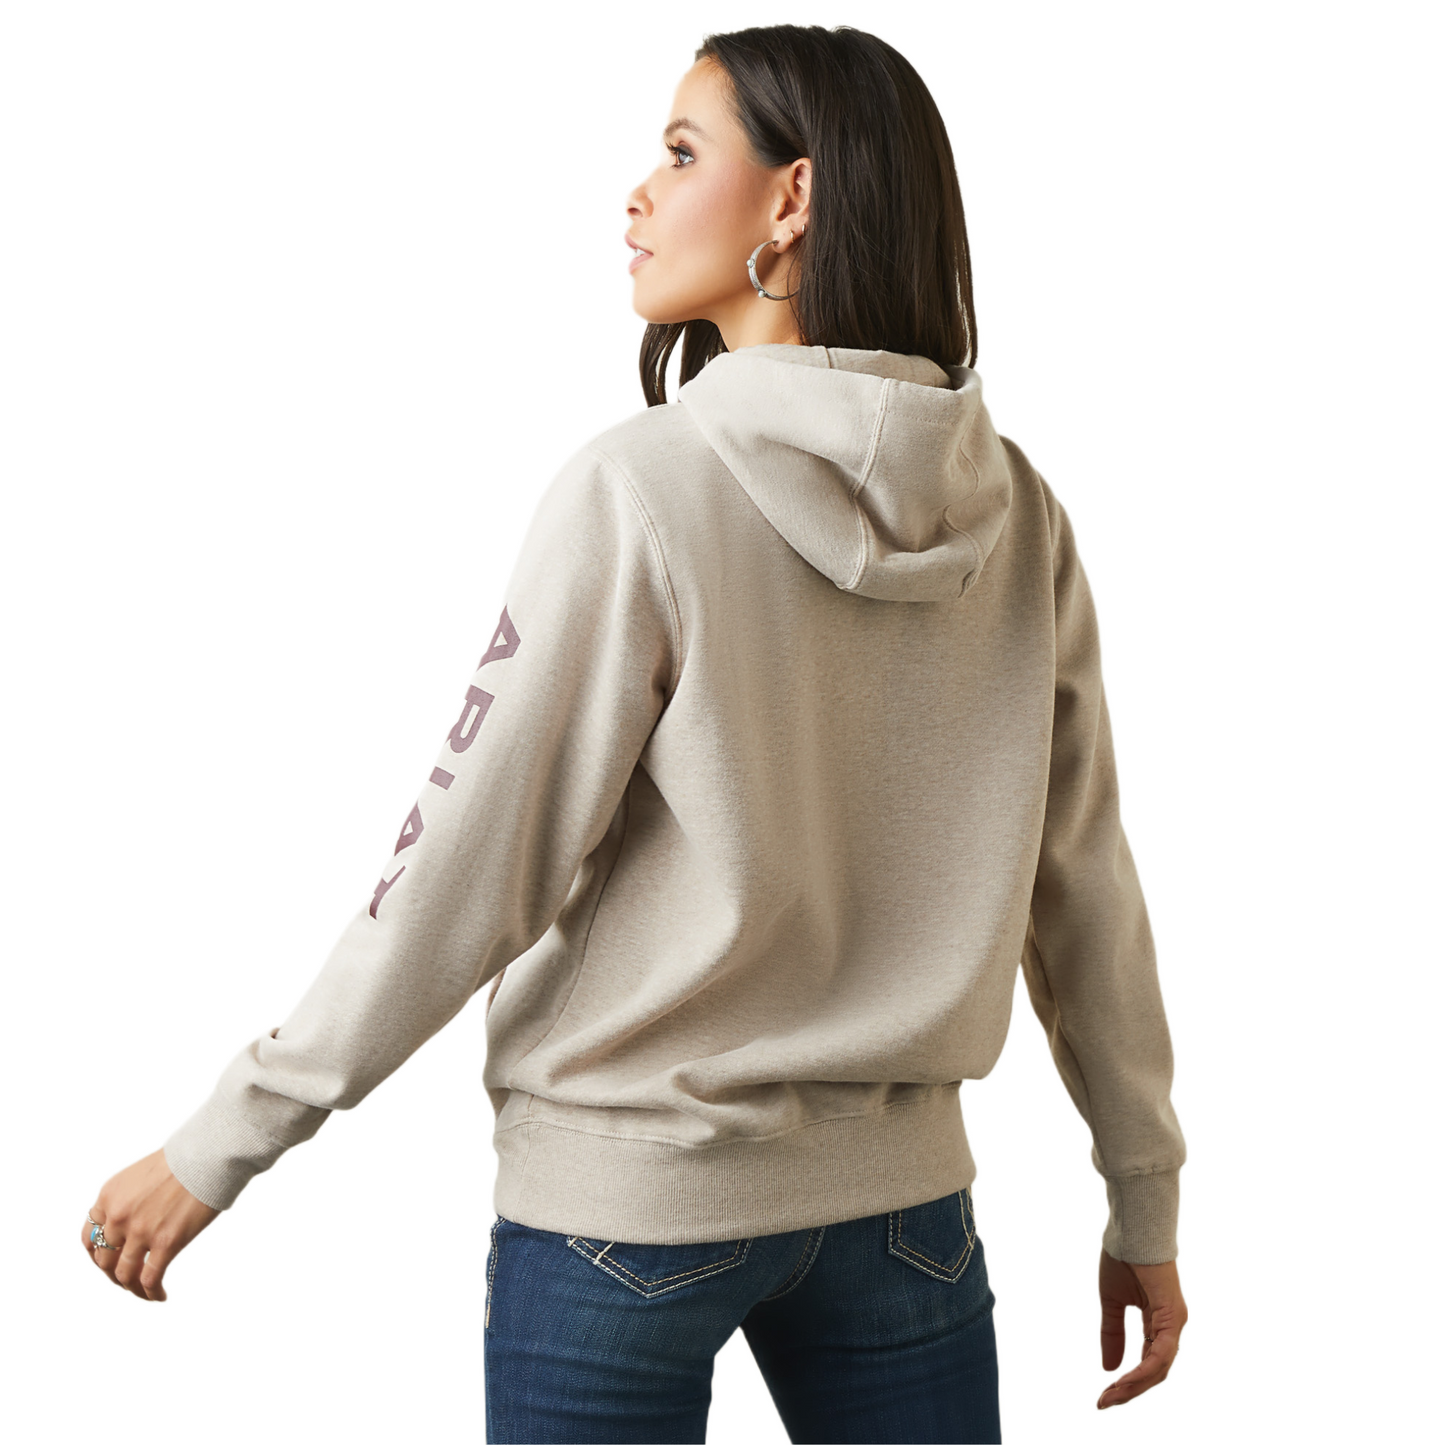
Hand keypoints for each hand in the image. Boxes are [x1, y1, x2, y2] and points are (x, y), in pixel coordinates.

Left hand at [82, 1148, 219, 1301]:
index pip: (90, 1237)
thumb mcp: (140, 1176)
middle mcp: (119, 1216)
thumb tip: (132, 1226)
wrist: (209, 1154)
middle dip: (115, 1274)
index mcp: (109, 1196)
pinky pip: (149, 1279)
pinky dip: (151, 1293)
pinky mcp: (166, 1243)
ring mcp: (141, 1231)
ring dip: (132, 1288)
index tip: (109, 1262)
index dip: (97, 1255)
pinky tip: (160, 1295)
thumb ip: (129, 1201)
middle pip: (105, 1260)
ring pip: (125, 1275)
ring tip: (144, 1291)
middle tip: (128, 1279)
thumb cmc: (184, 1159)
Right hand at [1096, 1247, 1186, 1408]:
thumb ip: (1113, 1333)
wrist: (1131, 1228)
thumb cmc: (1123, 1257)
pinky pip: (1161, 1354)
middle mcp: (1171, 1326)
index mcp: (1158, 1322)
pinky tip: (1124, 1380)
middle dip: (1130, 1390)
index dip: (1127, 1381)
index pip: (1147, 1362)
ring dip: (1135, 1386)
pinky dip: (1143, 1370)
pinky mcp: (1172, 1315)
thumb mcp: (1111, 1301)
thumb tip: (1109, 1368)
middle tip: (1104, 1402)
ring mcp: (1174, 1322)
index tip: (1104, 1394)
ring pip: (1159, 1368)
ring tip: (1111, 1396)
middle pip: (1155, 1372)